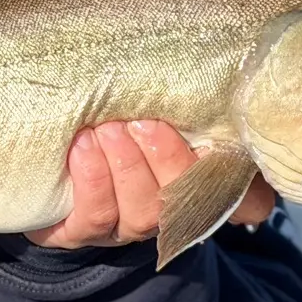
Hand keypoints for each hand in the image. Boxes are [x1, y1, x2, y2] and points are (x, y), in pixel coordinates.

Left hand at [26, 119, 275, 251]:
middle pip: (185, 199)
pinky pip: (95, 216)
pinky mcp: (84, 234)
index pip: (250, 199)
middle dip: (165, 158)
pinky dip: (91, 179)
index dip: (248, 186)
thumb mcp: (154, 108)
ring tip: (106, 130)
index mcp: (201, 183)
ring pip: (142, 211)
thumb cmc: (116, 122)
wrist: (51, 160)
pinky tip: (80, 147)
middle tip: (142, 122)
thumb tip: (214, 67)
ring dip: (126, 166)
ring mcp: (127, 228)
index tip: (220, 144)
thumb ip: (182, 100)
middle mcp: (169, 212)